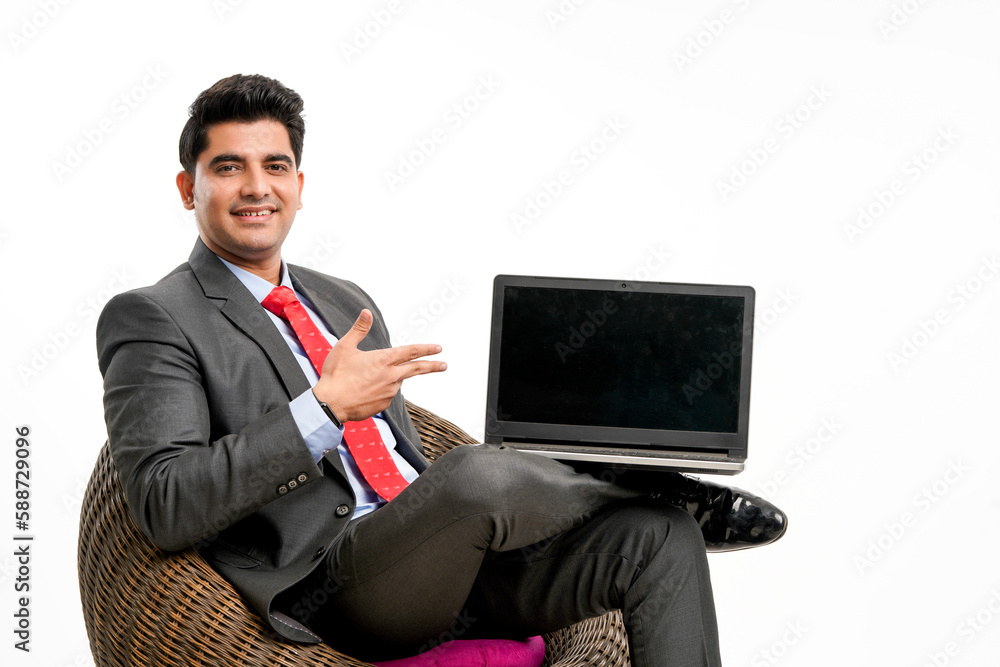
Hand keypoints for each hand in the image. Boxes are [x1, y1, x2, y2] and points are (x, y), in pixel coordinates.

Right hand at [312, 309, 445, 421]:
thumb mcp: (345, 347)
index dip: (426, 349)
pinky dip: (379, 391)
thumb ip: (359, 329)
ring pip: (396, 382)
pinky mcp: (383, 405)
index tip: (438, 348)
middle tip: (444, 365)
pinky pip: (386, 395)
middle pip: (416, 369)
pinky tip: (363, 391)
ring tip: (364, 380)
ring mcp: (388, 392)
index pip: (411, 351)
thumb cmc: (335, 375)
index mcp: (383, 360)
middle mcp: (390, 376)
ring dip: (389, 378)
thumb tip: (366, 312)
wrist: (330, 404)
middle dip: (432, 366)